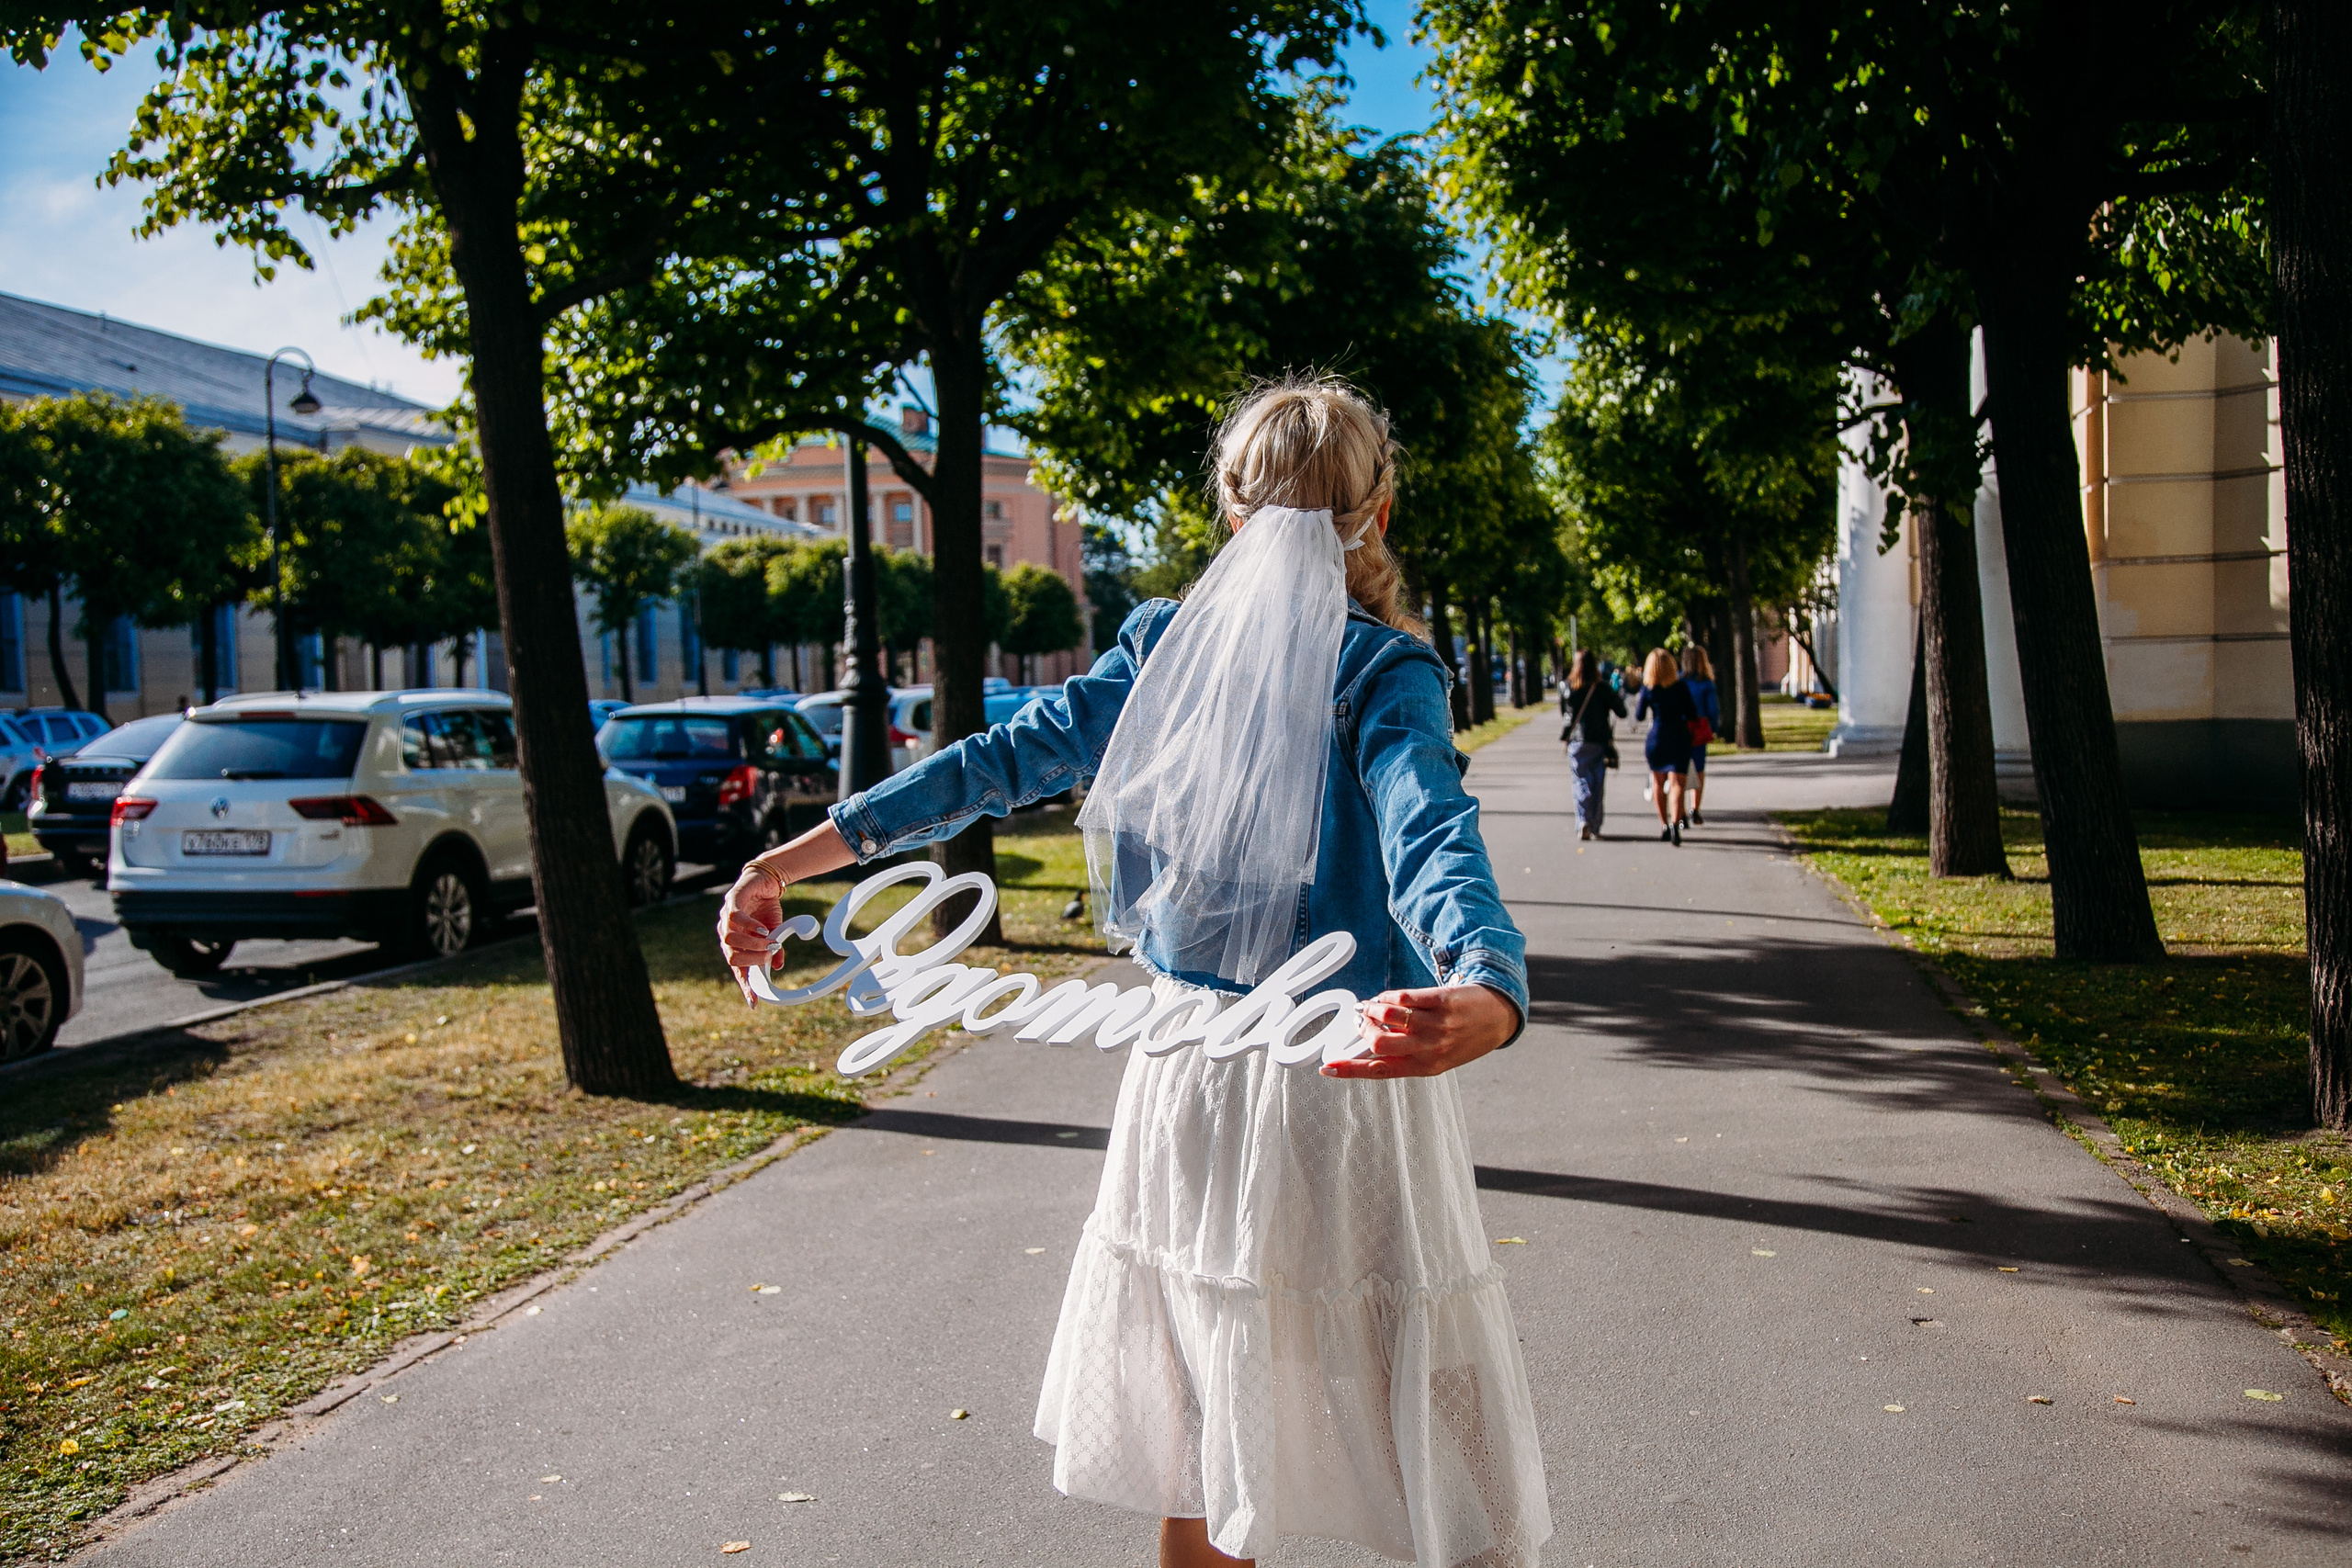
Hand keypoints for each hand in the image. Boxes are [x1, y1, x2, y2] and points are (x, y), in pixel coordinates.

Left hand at [718, 862, 786, 1004]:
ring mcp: (726, 918)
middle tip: (770, 954)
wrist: (767, 881)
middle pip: (731, 957)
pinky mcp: (732, 900)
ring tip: (770, 942)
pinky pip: (735, 917)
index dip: (745, 986)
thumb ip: (774, 949)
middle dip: (753, 960)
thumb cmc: (767, 909)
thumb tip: (777, 965)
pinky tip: (762, 929)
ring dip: (752, 945)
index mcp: (735, 945)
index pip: (738, 969)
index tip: (754, 1002)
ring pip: (730, 940)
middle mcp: (727, 934)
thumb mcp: (775, 932)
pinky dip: (749, 926)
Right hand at [1323, 983, 1520, 1078]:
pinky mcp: (1442, 1001)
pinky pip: (1403, 998)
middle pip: (1378, 1043)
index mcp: (1425, 1067)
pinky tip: (1387, 999)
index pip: (1380, 1071)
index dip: (1350, 1070)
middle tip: (1361, 1021)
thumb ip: (1405, 1053)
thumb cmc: (1462, 1039)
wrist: (1498, 1018)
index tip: (1327, 1067)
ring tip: (1371, 1007)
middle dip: (1362, 1030)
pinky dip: (1387, 997)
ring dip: (1372, 1010)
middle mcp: (1430, 1049)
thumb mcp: (1435, 1057)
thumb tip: (1367, 1043)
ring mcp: (1437, 1025)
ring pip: (1388, 1016)